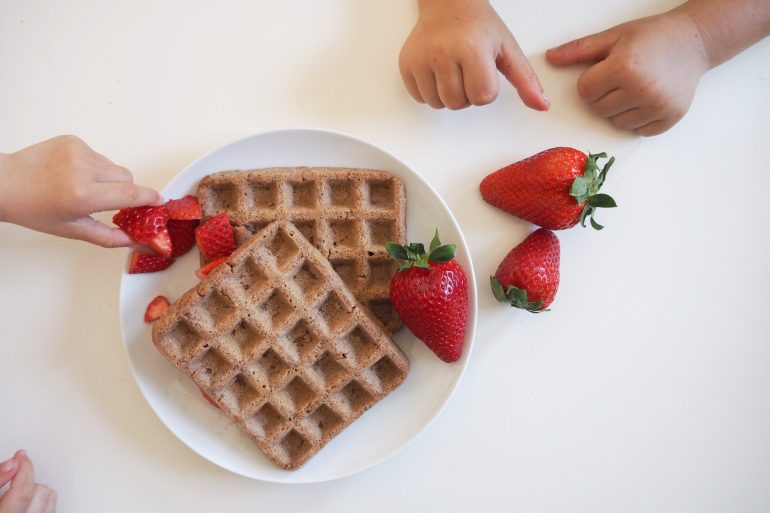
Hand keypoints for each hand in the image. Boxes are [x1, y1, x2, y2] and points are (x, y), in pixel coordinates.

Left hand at [0, 135, 160, 246]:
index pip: (131, 194)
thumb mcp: (71, 230)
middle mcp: (82, 170)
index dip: (149, 199)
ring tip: (81, 186)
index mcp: (83, 195)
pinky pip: (98, 155)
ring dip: (106, 177)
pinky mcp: (73, 140)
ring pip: (112, 166)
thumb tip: (133, 240)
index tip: (158, 202)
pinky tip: (72, 173)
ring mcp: (78, 151)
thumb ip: (108, 236)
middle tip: (105, 200)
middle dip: (123, 189)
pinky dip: (92, 166)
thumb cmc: (33, 208)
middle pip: (126, 177)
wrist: (4, 183)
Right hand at [0, 451, 56, 512]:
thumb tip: (13, 463)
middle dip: (27, 482)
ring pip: (49, 500)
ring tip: (15, 497)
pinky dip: (41, 503)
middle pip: (40, 493)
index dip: (24, 467)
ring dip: (36, 493)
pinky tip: (25, 505)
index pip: (23, 490)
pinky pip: (50, 510)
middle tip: (11, 483)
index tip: (21, 455)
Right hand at [399, 0, 548, 110]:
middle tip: (467, 70)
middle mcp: (443, 53)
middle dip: (467, 93)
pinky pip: (420, 98)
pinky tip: (437, 72)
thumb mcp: (507, 48)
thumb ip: (526, 80)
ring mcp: (421, 59)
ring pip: (438, 104)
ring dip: (448, 95)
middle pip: (459, 104)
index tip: (484, 70)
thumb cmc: (479, 25)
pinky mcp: (406, 64)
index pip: (483, 97)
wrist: (448, 3)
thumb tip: (542, 106)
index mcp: (472, 49)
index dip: (487, 89)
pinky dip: (430, 92)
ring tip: (453, 72)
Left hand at [546, 11, 708, 135]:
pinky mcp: (670, 118)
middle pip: (599, 109)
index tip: (607, 68)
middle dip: (604, 95)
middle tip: (623, 76)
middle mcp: (642, 89)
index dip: (591, 80)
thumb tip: (550, 57)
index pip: (585, 91)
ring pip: (616, 123)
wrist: (694, 41)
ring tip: (636, 86)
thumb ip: (579, 49)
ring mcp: (658, 106)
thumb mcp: (613, 37)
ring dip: (619, 109)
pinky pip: (638, 131)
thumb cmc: (651, 37)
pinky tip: (648, 98)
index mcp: (625, 67)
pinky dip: (638, 119)